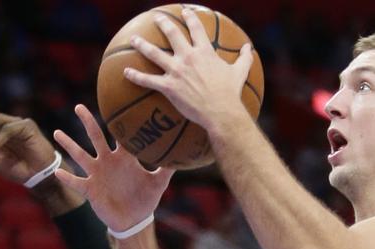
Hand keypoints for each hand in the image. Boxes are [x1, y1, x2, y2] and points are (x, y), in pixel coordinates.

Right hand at [52, 104, 173, 232]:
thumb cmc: (146, 199)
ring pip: (81, 156)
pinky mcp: (90, 189)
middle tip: (79, 106)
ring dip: (70, 145)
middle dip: (88, 122)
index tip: (113, 105)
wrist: (134, 220)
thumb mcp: (159, 183)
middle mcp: (107, 161)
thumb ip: (167, 169)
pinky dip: (67, 178)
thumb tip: (182, 155)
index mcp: (123, 158)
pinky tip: (57, 172)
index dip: (117, 123)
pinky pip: (76, 182)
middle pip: (95, 138)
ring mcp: (97, 174)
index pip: (119, 136)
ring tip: (57, 133)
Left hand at [125, 8, 254, 128]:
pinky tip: (126, 73)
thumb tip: (249, 48)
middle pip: (171, 34)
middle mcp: (188, 57)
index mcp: (204, 52)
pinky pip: (148, 80)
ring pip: (154, 53)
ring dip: (142, 45)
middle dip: (162, 23)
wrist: (221, 112)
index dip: (189, 17)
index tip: (184, 11)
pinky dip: (136, 76)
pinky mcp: (168, 86)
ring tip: (134, 39)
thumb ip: (244, 58)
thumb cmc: (230, 93)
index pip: (196, 28)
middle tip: (156, 17)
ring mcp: (176, 71)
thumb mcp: (240, 72)